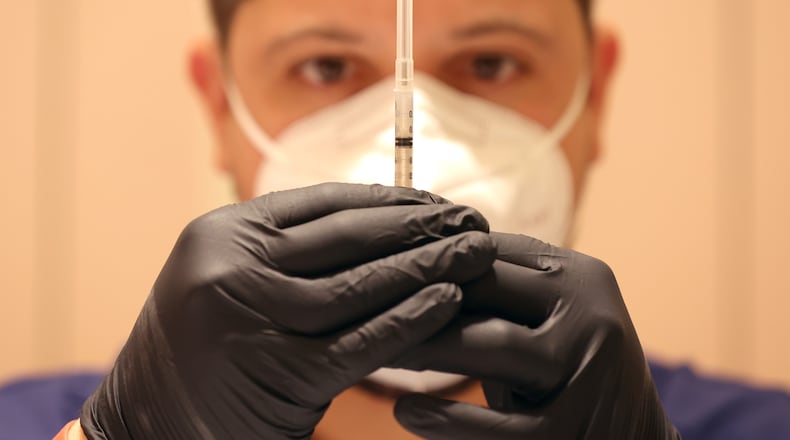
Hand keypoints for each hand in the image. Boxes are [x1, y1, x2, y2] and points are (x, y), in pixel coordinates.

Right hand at [79, 183, 495, 439]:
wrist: (149, 421)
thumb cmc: (206, 344)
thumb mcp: (231, 277)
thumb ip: (289, 249)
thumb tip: (383, 217)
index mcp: (222, 233)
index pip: (323, 203)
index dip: (389, 200)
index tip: (437, 201)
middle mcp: (230, 268)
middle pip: (346, 238)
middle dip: (418, 227)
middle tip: (472, 220)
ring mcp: (251, 321)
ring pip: (358, 286)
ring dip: (426, 268)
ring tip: (475, 253)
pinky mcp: (277, 375)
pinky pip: (359, 343)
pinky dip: (408, 320)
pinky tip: (448, 301)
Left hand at [392, 233, 679, 438]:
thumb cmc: (564, 373)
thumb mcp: (543, 318)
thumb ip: (498, 287)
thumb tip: (410, 247)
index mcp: (579, 275)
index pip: (491, 251)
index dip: (428, 256)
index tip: (374, 262)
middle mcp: (591, 313)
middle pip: (486, 288)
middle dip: (418, 295)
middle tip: (359, 301)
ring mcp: (586, 373)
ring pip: (490, 344)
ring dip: (423, 347)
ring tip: (376, 351)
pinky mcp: (571, 431)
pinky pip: (496, 426)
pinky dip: (446, 419)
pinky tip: (406, 411)